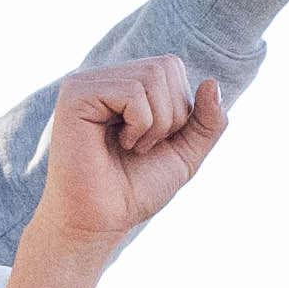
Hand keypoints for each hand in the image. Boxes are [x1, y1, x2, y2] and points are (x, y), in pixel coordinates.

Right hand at [38, 58, 225, 244]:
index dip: (179, 107)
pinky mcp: (75, 95)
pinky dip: (139, 124)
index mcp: (123, 85)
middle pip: (165, 66)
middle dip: (171, 115)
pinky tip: (120, 144)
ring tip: (133, 147)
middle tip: (144, 146)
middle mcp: (103, 78)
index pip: (171, 66)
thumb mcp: (185, 153)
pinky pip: (132, 92)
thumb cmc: (134, 190)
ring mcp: (86, 83)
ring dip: (156, 123)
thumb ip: (207, 121)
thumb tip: (212, 82)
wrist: (100, 221)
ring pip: (151, 77)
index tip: (155, 141)